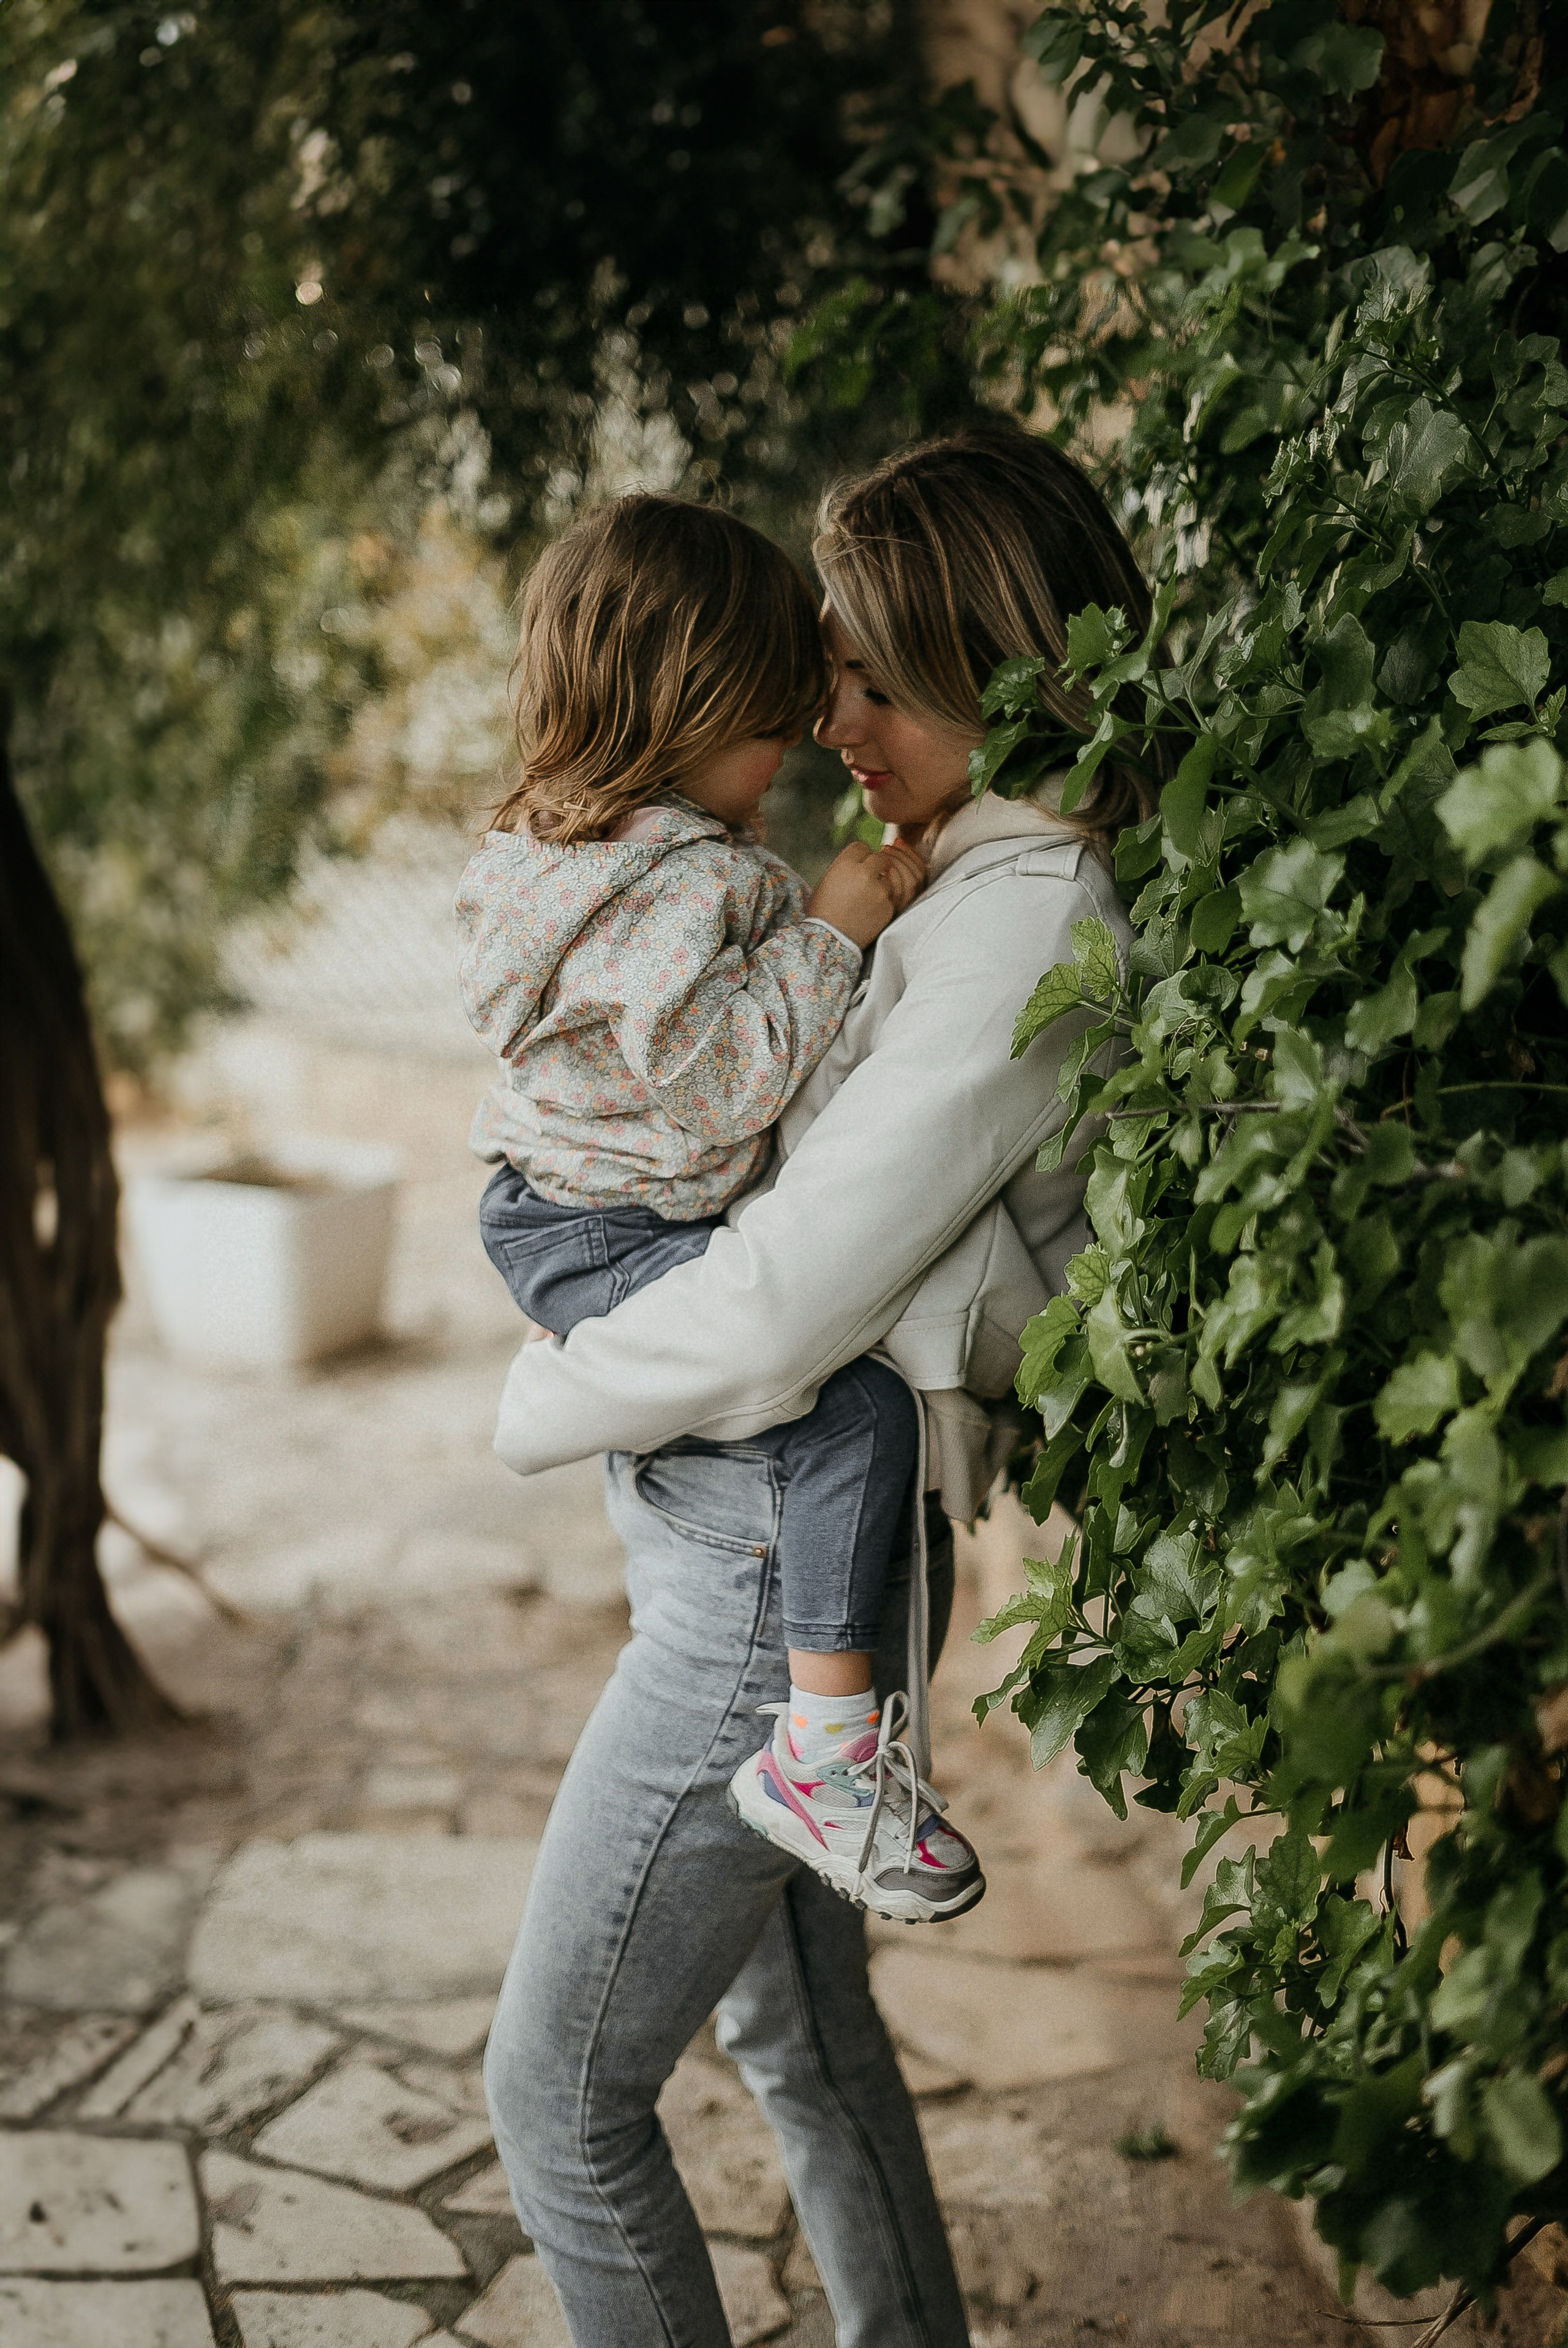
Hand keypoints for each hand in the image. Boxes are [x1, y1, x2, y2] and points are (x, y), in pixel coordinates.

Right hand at [806, 839, 925, 948]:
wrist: (829, 941)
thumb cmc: (823, 911)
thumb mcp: (827, 880)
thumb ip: (846, 866)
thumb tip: (862, 859)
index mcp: (845, 864)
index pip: (861, 846)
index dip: (861, 855)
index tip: (859, 864)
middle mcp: (864, 873)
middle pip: (880, 858)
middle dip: (876, 866)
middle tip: (870, 877)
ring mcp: (879, 890)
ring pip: (889, 877)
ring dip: (882, 884)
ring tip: (867, 898)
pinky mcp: (889, 906)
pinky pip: (892, 897)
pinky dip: (884, 902)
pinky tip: (870, 911)